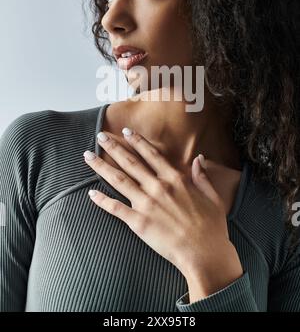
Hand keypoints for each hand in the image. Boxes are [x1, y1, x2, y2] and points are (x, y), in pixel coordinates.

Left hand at [83, 128, 242, 290]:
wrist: (204, 253)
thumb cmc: (211, 227)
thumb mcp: (212, 196)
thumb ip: (202, 175)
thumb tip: (199, 157)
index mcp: (175, 179)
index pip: (151, 154)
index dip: (137, 141)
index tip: (126, 131)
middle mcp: (158, 187)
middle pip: (130, 162)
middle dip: (113, 147)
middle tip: (100, 136)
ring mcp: (146, 204)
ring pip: (118, 180)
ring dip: (101, 167)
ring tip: (88, 156)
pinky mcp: (138, 222)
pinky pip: (116, 209)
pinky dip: (102, 201)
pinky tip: (91, 193)